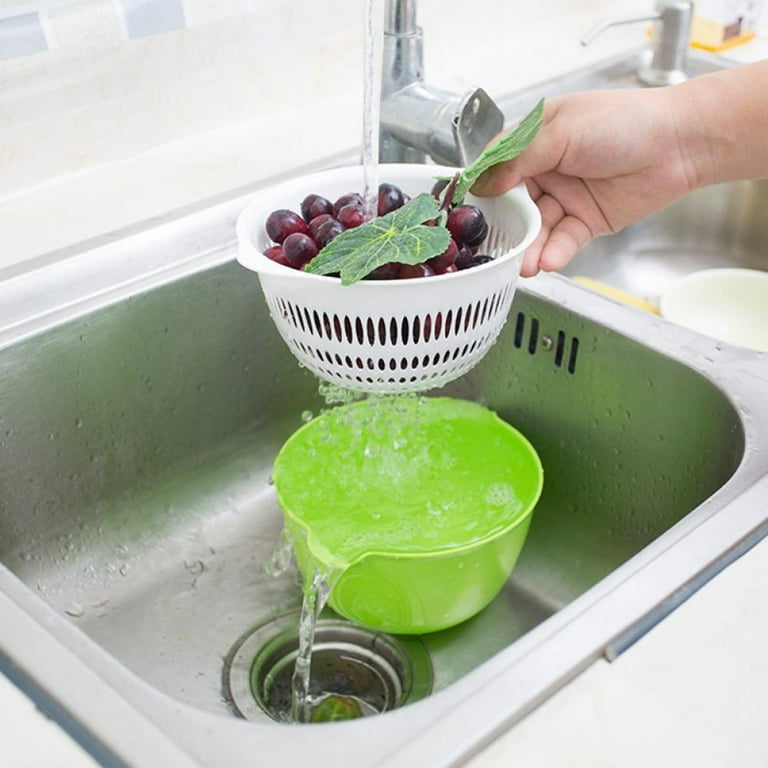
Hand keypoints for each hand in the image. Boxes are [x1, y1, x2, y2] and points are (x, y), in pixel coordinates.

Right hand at [472, 88, 697, 275]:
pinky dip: (555, 251)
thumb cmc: (624, 122)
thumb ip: (519, 160)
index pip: (497, 166)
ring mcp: (566, 195)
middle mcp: (546, 168)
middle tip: (495, 250)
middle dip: (505, 229)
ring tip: (523, 266)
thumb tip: (482, 184)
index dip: (482, 189)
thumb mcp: (561, 133)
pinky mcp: (586, 220)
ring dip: (529, 248)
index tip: (467, 213)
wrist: (679, 144)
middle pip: (513, 204)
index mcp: (535, 138)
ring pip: (537, 227)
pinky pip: (563, 240)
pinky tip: (548, 261)